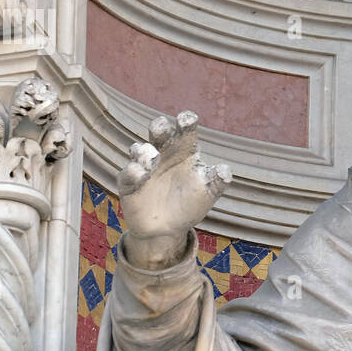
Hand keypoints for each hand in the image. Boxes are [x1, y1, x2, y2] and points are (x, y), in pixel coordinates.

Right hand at [118, 111, 232, 269]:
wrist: (168, 230)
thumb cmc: (191, 204)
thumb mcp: (208, 193)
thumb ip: (216, 181)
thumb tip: (224, 171)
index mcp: (184, 151)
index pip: (185, 131)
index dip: (185, 122)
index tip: (186, 120)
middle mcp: (163, 154)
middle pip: (159, 133)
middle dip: (159, 127)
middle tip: (161, 127)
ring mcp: (144, 167)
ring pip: (140, 150)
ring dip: (145, 152)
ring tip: (153, 159)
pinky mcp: (129, 184)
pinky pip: (127, 174)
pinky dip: (133, 172)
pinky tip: (141, 174)